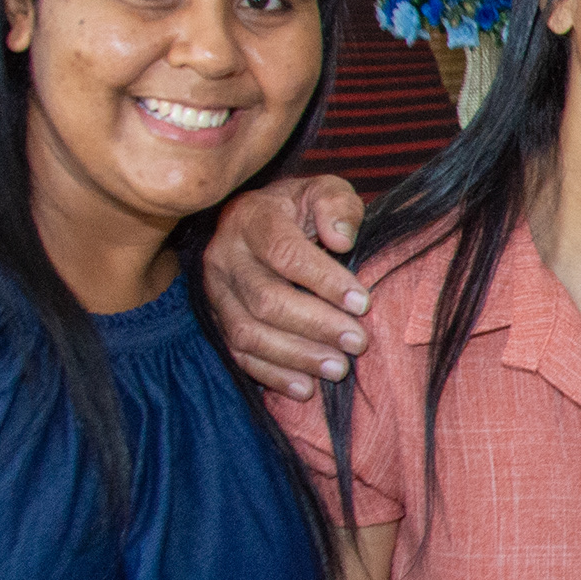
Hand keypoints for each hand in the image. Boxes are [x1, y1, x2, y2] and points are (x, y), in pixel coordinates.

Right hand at [207, 175, 372, 396]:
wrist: (261, 221)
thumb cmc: (301, 209)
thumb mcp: (324, 190)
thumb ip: (337, 205)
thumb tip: (341, 239)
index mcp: (251, 218)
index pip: (285, 253)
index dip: (325, 281)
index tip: (363, 303)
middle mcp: (225, 256)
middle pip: (266, 299)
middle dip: (316, 325)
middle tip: (358, 342)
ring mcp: (216, 293)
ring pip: (248, 332)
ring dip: (296, 356)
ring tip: (338, 368)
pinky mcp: (217, 321)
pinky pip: (238, 355)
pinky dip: (272, 375)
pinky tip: (306, 389)